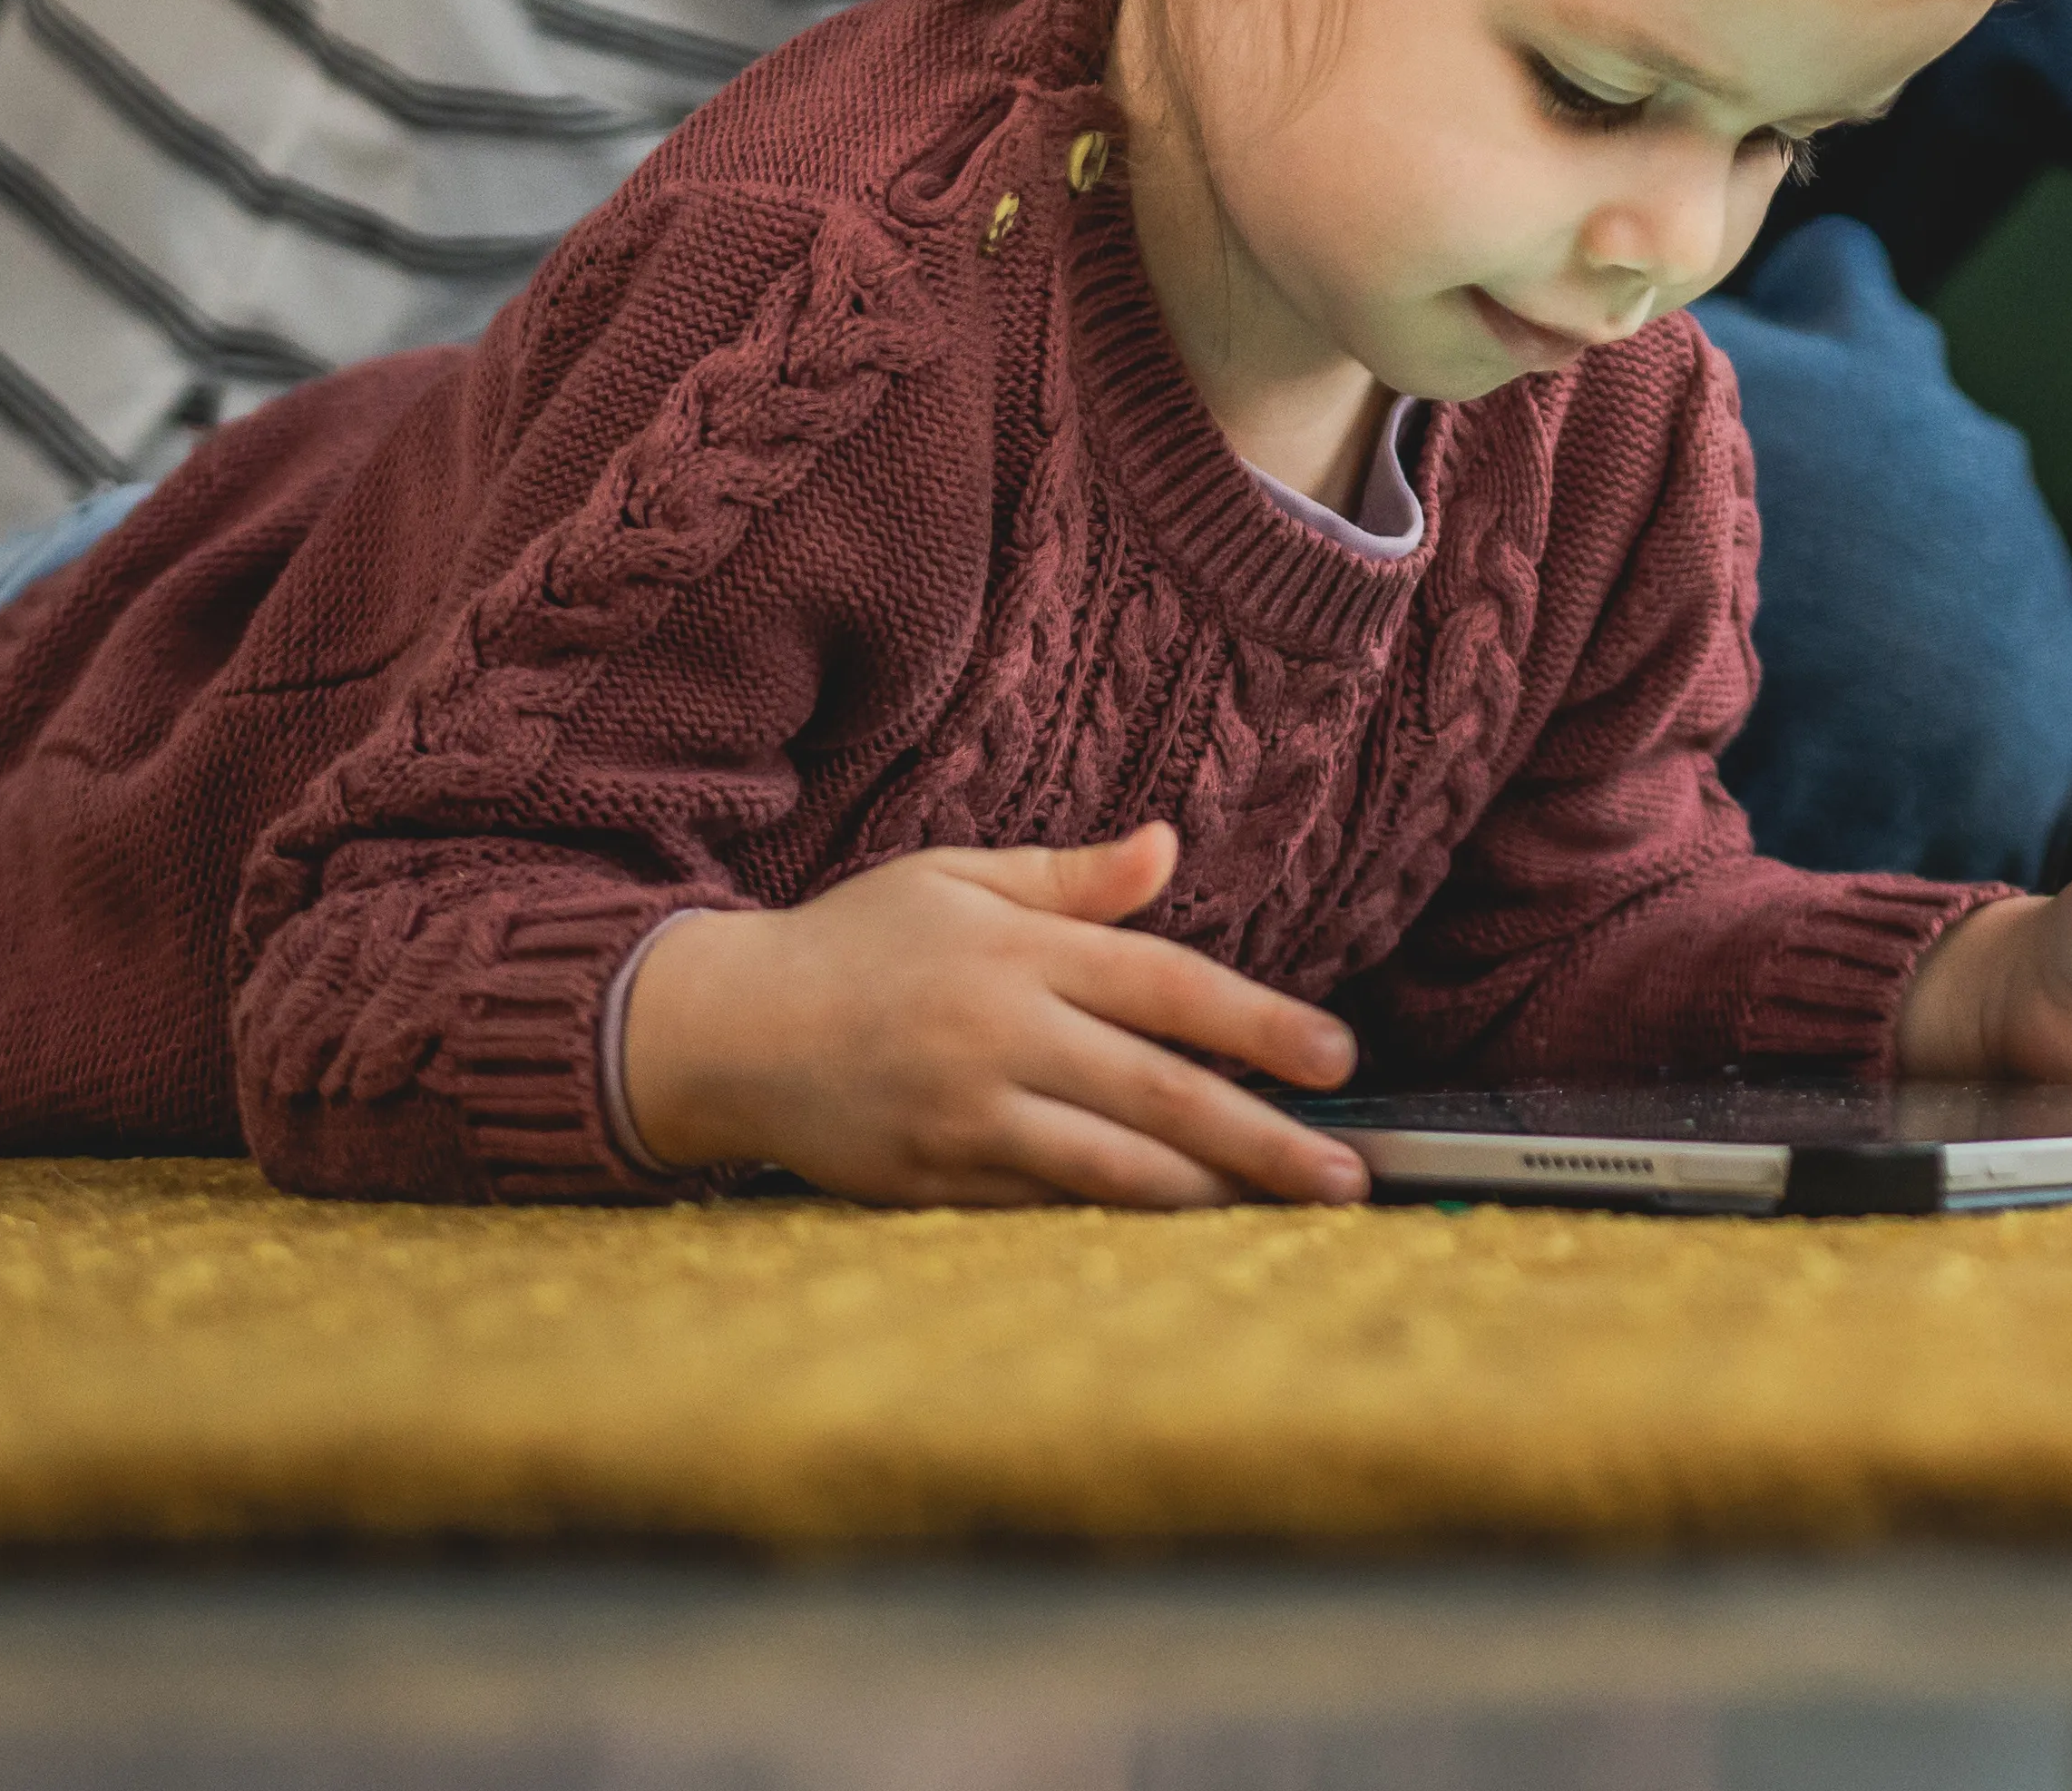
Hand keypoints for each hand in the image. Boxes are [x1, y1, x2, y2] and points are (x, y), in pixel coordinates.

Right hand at [609, 827, 1372, 1207]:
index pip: (1169, 987)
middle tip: (1348, 1173)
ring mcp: (966, 1119)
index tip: (1339, 1058)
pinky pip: (1043, 1206)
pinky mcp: (932, 1184)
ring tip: (1281, 1208)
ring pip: (1110, 1165)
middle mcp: (1001, 1037)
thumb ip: (1070, 878)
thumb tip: (1168, 845)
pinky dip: (1114, 1218)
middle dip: (1264, 1137)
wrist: (724, 1029)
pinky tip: (1175, 1227)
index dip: (1262, 1024)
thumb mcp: (958, 880)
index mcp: (1019, 953)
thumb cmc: (853, 942)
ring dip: (1205, 1192)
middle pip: (1160, 1092)